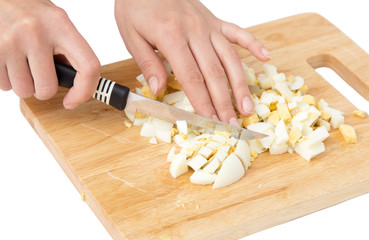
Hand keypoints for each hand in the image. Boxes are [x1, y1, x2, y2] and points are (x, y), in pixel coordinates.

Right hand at [0, 0, 99, 108]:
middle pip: (47, 88)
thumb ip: (68, 50)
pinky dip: (7, 80)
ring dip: (24, 84)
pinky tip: (9, 62)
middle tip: (38, 72)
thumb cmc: (29, 11)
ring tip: (22, 63)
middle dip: (43, 88)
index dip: (84, 91)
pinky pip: (4, 86)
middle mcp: (36, 32)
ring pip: (24, 90)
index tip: (73, 100)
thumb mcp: (56, 22)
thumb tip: (78, 83)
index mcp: (60, 25)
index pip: (88, 67)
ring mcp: (11, 41)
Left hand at [114, 0, 268, 125]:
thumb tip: (158, 89)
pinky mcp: (214, 20)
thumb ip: (148, 62)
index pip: (192, 77)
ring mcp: (208, 25)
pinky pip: (238, 32)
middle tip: (232, 124)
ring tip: (248, 106)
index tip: (211, 121)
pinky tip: (265, 57)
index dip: (203, 102)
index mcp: (172, 37)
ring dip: (241, 84)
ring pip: (230, 58)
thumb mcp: (131, 35)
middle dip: (224, 102)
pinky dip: (253, 44)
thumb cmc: (137, 5)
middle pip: (214, 73)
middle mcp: (195, 31)